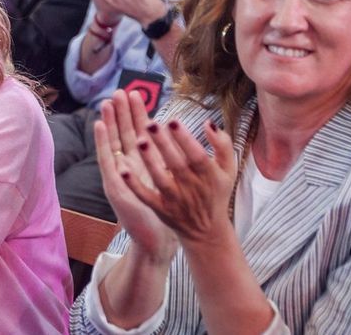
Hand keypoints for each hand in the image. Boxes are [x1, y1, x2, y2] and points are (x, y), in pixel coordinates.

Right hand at [94, 89, 176, 262]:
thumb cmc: (167, 211)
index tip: (136, 94)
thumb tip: (180, 137)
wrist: (157, 241)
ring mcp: (119, 175)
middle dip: (121, 112)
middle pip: (124, 133)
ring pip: (113, 142)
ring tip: (107, 101)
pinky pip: (106, 160)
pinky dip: (101, 142)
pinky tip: (99, 126)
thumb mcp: (172, 181)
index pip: (139, 133)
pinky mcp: (114, 186)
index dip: (137, 114)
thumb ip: (175, 159)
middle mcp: (129, 167)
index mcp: (144, 164)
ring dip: (109, 121)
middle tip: (119, 90)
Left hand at [121, 113, 237, 245]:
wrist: (207, 230)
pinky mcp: (161, 209)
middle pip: (176, 164)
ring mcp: (175, 200)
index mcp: (209, 175)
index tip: (172, 121)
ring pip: (160, 178)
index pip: (197, 155)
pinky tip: (123, 170)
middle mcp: (192, 187)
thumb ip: (223, 145)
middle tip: (150, 123)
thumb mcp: (228, 169)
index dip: (185, 139)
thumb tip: (209, 122)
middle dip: (163, 144)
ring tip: (139, 140)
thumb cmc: (216, 191)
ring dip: (149, 160)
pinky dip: (134, 185)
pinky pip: (146, 197)